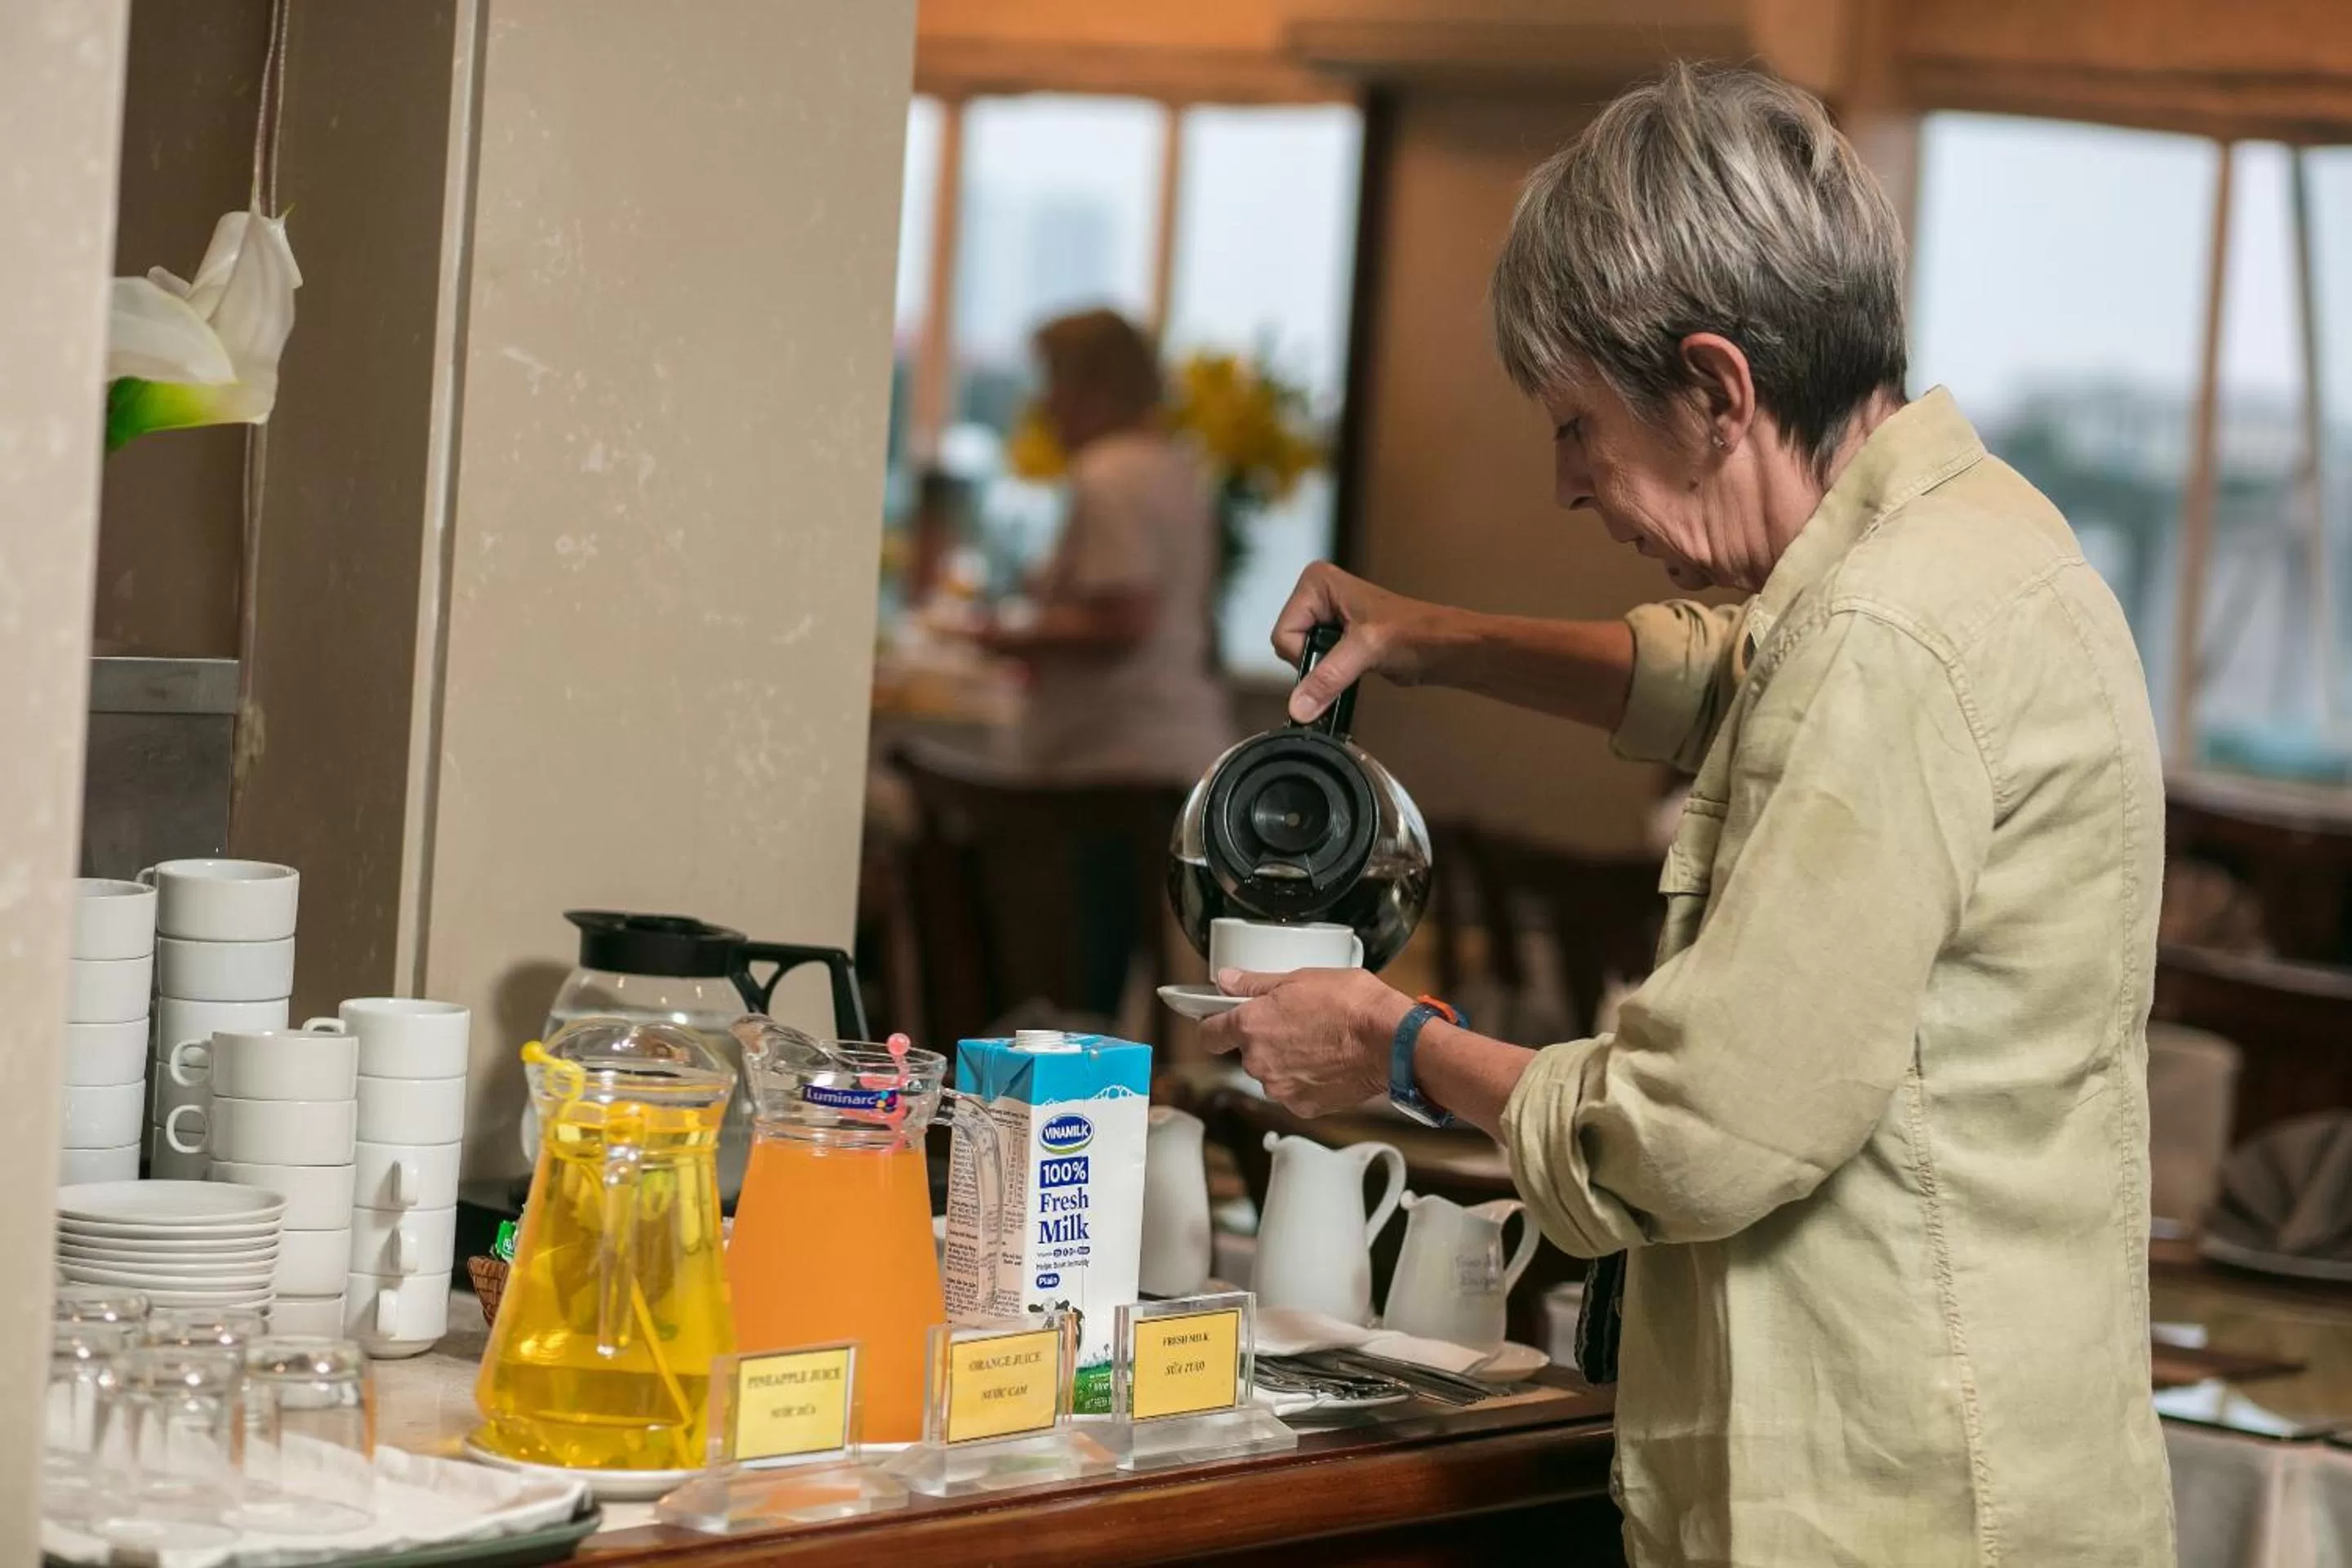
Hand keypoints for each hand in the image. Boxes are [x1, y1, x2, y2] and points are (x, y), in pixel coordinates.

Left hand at [1199, 967, 1414, 1117]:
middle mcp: (1258, 1062)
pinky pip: (1295, 1092)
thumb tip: (1226, 980)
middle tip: (1295, 1022)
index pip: (1209, 1034)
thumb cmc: (1351, 1005)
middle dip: (1264, 1040)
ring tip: (1318, 1042)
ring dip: (1285, 1061)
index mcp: (1250, 1026)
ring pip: (1271, 1074)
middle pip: (1246, 1054)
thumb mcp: (1299, 978)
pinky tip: (1328, 1062)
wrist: (1391, 1041)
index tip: (1222, 1021)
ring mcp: (1280, 1088)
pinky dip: (1306, 1080)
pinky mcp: (1303, 1107)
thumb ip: (1254, 984)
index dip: (1214, 1025)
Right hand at [1271, 564, 1451, 722]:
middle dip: (1315, 663)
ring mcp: (1325, 617)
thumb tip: (1298, 708)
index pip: (1282, 634)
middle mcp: (1317, 595)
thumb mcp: (1366, 651)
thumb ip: (1327, 678)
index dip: (1306, 655)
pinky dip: (1330, 676)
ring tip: (1355, 663)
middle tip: (1349, 659)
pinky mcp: (1336, 639)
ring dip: (1325, 672)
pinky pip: (1316, 666)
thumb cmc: (1416, 632)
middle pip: (1288, 647)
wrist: (1444, 647)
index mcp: (1316, 582)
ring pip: (1301, 660)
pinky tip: (1353, 670)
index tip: (1338, 654)